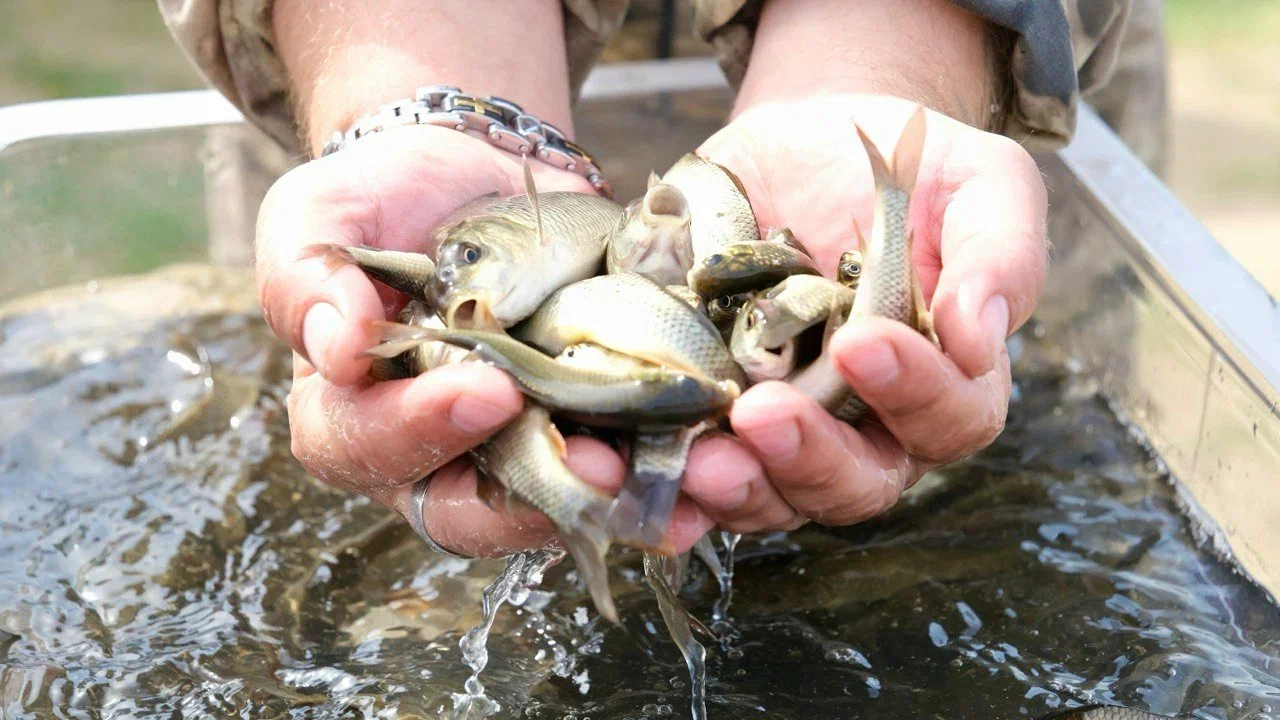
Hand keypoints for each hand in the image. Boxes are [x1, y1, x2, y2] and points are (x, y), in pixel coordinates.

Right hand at [258, 127, 658, 557]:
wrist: (471, 171)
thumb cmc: (380, 198)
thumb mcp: (317, 216)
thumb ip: (307, 279)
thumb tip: (336, 347)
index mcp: (350, 415)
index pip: (365, 446)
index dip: (419, 430)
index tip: (482, 388)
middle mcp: (431, 454)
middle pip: (467, 509)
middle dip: (535, 494)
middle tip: (598, 465)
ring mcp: (513, 447)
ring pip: (553, 503)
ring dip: (614, 504)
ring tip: (667, 485)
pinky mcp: (582, 424)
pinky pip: (619, 466)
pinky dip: (660, 472)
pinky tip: (707, 465)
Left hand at [679, 94, 1047, 531]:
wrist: (810, 144)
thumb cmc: (907, 171)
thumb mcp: (979, 183)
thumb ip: (1000, 253)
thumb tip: (983, 335)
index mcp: (942, 382)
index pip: (948, 421)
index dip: (914, 394)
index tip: (862, 341)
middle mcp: (865, 427)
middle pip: (855, 483)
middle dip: (810, 459)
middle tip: (762, 417)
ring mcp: (783, 430)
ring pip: (771, 497)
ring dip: (734, 488)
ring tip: (695, 462)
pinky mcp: (709, 414)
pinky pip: (687, 470)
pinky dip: (659, 482)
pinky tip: (622, 466)